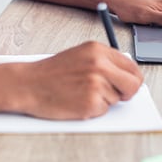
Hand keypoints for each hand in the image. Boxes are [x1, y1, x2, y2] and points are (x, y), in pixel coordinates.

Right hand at [14, 41, 142, 119]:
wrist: (28, 84)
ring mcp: (96, 84)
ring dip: (104, 100)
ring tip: (81, 92)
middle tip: (118, 95)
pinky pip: (104, 110)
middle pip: (134, 84)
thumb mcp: (79, 55)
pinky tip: (77, 101)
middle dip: (128, 92)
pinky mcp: (90, 103)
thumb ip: (103, 61)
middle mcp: (99, 65)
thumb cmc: (51, 72)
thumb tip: (127, 74)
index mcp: (98, 50)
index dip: (132, 78)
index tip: (127, 84)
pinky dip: (93, 110)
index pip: (132, 66)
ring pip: (117, 99)